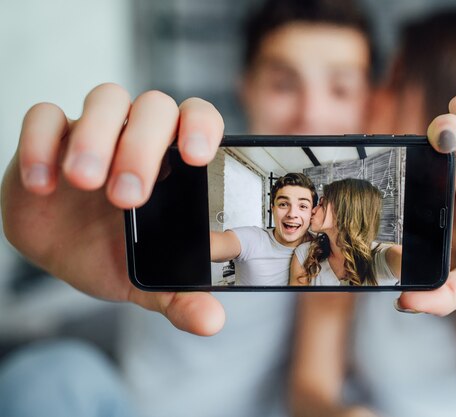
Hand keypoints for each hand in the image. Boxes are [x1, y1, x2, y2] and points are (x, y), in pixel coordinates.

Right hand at [1, 83, 225, 334]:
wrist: (63, 251)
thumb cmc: (117, 252)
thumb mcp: (149, 279)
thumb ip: (181, 297)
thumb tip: (212, 322)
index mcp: (174, 161)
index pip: (198, 118)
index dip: (201, 126)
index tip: (196, 157)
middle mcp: (139, 136)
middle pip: (153, 108)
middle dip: (142, 148)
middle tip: (127, 198)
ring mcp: (95, 130)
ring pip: (105, 99)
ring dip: (97, 138)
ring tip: (84, 183)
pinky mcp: (50, 137)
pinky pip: (44, 117)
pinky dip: (41, 143)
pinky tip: (42, 186)